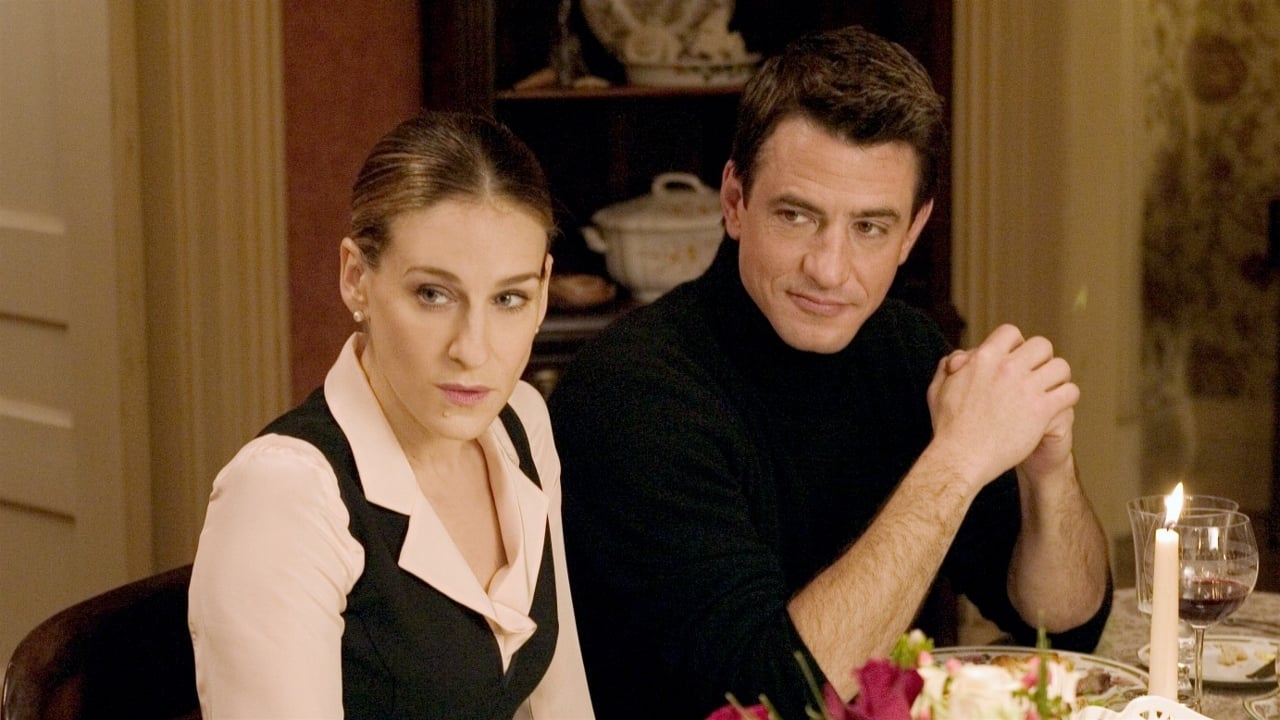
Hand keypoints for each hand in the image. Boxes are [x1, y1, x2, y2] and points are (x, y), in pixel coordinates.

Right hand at [925, 325, 1079, 485]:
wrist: (961, 457)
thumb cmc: (948, 427)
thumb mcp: (938, 390)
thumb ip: (949, 368)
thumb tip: (959, 358)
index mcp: (983, 359)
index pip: (1011, 333)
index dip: (1016, 345)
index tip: (1015, 360)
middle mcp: (1007, 368)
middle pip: (1042, 345)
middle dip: (1041, 358)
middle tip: (1037, 375)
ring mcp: (1026, 388)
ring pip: (1061, 366)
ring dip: (1057, 377)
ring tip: (1051, 390)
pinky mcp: (1041, 410)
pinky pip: (1069, 392)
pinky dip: (1067, 397)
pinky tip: (1056, 406)